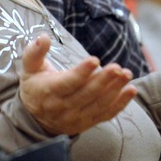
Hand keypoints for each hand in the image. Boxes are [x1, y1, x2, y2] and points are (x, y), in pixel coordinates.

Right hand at [19, 34, 137, 135]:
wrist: (35, 120)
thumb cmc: (35, 87)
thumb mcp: (29, 69)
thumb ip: (34, 52)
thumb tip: (43, 37)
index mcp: (48, 92)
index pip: (67, 83)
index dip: (81, 72)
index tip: (94, 59)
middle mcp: (63, 107)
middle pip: (86, 94)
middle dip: (103, 80)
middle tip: (117, 67)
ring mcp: (77, 117)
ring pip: (98, 105)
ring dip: (115, 90)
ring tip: (127, 75)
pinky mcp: (88, 122)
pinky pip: (106, 114)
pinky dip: (120, 104)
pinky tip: (131, 90)